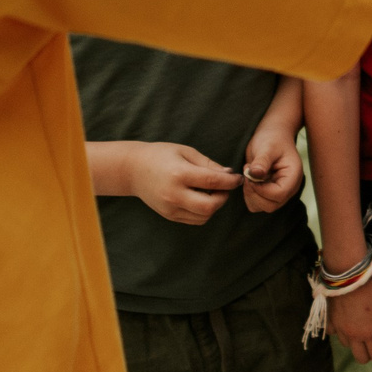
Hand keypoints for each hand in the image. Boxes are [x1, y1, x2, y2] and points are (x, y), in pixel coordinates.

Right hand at [128, 142, 246, 224]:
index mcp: (179, 174)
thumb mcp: (185, 152)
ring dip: (214, 206)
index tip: (238, 178)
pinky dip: (203, 211)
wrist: (133, 169)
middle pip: (210, 206)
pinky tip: (201, 198)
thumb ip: (208, 164)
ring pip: (204, 216)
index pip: (213, 182)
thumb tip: (229, 175)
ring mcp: (170, 208)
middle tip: (224, 187)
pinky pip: (195, 220)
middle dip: (223, 198)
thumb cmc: (161, 155)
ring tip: (211, 192)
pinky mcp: (169, 215)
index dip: (230, 181)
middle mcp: (174, 194)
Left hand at [242, 120, 304, 212]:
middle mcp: (289, 188)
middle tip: (247, 173)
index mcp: (293, 176)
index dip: (261, 189)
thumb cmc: (272, 138)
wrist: (273, 135)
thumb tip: (255, 175)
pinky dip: (250, 195)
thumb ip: (262, 161)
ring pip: (262, 207)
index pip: (278, 194)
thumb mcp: (266, 146)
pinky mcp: (270, 193)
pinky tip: (250, 180)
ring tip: (249, 175)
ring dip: (250, 194)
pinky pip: (257, 204)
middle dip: (254, 192)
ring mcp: (280, 192)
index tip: (250, 174)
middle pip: (270, 205)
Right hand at [328, 268, 371, 362]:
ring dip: (355, 342)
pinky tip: (347, 320)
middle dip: (369, 352)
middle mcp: (353, 335)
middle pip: (361, 358)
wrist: (346, 268)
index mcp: (370, 332)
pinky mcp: (329, 319)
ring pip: (347, 346)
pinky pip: (334, 333)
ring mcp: (339, 328)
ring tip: (362, 328)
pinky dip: (340, 331)